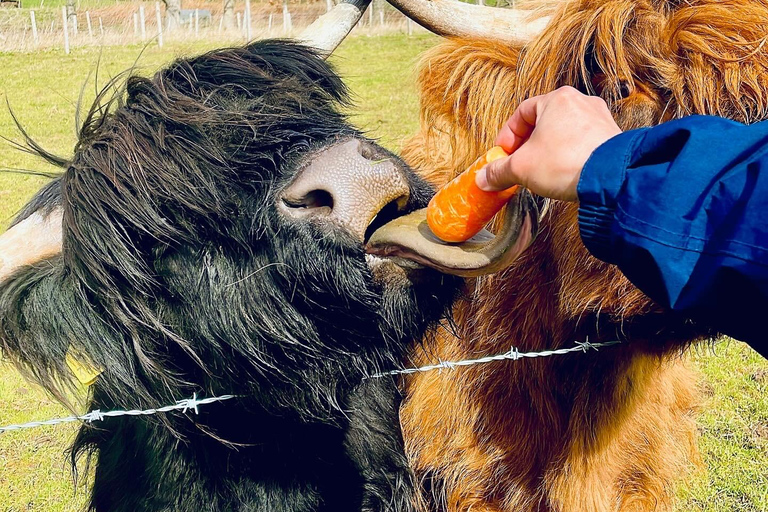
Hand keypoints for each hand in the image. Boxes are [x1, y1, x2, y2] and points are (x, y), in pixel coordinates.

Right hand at [475, 86, 621, 201]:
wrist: (612, 178)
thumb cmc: (565, 163)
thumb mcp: (522, 168)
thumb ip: (499, 171)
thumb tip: (483, 178)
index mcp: (557, 98)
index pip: (522, 112)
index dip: (508, 135)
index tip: (502, 155)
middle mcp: (580, 101)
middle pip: (543, 121)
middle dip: (527, 144)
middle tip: (519, 165)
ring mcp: (599, 118)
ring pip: (564, 131)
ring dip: (549, 149)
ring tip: (541, 171)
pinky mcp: (612, 136)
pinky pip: (583, 142)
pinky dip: (569, 155)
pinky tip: (565, 173)